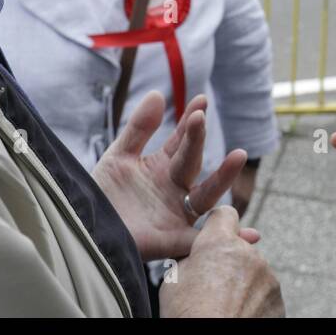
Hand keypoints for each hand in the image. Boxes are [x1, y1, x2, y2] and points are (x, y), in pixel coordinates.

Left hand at [90, 91, 259, 261]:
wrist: (84, 231)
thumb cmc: (102, 196)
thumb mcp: (118, 156)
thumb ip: (140, 128)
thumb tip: (159, 94)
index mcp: (163, 167)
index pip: (182, 141)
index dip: (190, 121)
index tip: (200, 100)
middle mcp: (175, 189)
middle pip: (192, 162)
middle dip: (197, 140)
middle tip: (200, 117)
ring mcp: (176, 214)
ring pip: (206, 195)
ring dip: (223, 176)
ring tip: (238, 155)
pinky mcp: (172, 240)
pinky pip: (202, 239)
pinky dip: (230, 237)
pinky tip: (252, 234)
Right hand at [160, 206, 283, 317]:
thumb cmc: (188, 314)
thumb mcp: (174, 279)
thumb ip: (192, 258)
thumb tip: (199, 256)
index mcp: (219, 242)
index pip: (225, 214)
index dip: (217, 225)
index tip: (212, 238)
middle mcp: (248, 253)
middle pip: (239, 247)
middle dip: (229, 260)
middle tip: (212, 285)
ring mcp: (267, 275)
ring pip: (253, 271)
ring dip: (242, 282)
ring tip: (224, 305)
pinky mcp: (278, 298)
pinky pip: (264, 292)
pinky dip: (254, 300)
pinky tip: (238, 314)